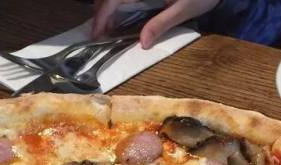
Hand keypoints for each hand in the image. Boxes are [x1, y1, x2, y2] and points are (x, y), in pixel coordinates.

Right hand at [92, 0, 219, 48]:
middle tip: (98, 34)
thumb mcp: (184, 10)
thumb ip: (161, 24)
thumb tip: (142, 43)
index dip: (103, 15)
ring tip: (106, 27)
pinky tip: (118, 17)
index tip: (96, 33)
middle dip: (101, 12)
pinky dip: (118, 4)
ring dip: (108, 7)